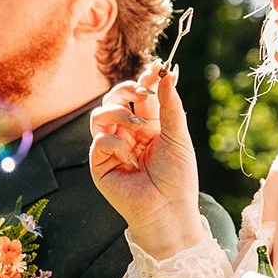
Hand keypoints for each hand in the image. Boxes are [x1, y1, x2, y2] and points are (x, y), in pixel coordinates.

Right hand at [90, 62, 206, 256]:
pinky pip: (100, 140)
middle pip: (115, 99)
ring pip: (100, 114)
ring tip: (139, 128)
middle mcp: (127, 133)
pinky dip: (117, 144)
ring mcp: (112, 147)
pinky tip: (131, 160)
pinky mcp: (100, 163)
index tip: (155, 69)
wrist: (168, 209)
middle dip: (126, 90)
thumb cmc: (178, 177)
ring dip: (119, 113)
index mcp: (148, 126)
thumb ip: (170, 105)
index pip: (141, 96)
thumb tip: (167, 74)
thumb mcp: (178, 136)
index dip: (145, 80)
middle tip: (141, 91)